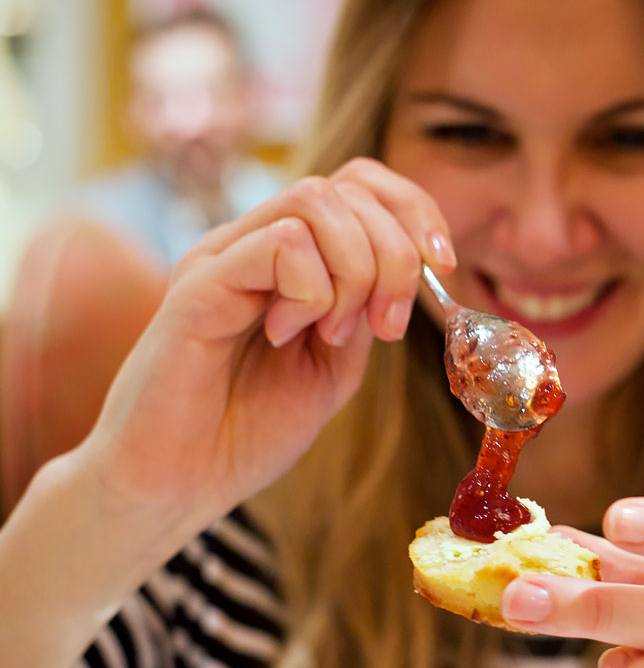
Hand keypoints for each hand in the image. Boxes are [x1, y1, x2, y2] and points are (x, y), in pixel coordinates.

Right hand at [82, 158, 455, 532]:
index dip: (415, 212)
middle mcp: (253, 242)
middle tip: (382, 326)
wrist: (176, 484)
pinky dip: (310, 293)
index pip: (361, 183)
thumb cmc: (247, 430)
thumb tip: (412, 265)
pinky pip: (280, 244)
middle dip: (395, 257)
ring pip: (316, 201)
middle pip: (350, 186)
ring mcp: (223, 256)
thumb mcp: (335, 365)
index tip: (443, 268)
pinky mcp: (198, 283)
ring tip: (330, 334)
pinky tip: (284, 335)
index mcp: (290, 257)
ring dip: (353, 272)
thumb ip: (367, 310)